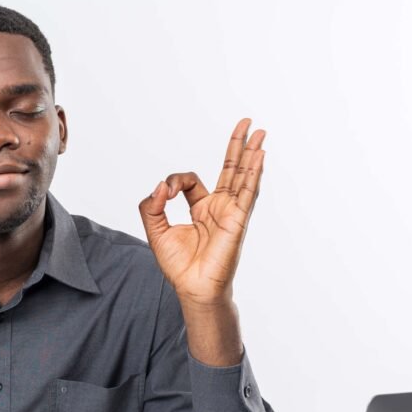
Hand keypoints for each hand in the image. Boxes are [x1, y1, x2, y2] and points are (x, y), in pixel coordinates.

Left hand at [139, 118, 265, 307]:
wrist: (192, 288)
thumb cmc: (179, 266)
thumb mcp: (156, 232)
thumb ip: (151, 207)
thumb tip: (160, 185)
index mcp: (201, 209)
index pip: (191, 181)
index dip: (174, 181)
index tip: (164, 192)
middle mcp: (219, 208)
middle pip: (230, 170)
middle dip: (237, 146)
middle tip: (246, 123)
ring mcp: (231, 213)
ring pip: (243, 177)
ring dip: (251, 154)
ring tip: (260, 132)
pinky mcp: (237, 220)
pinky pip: (247, 192)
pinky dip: (253, 173)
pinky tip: (259, 155)